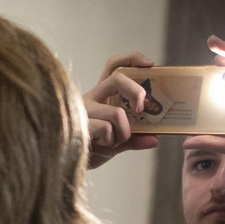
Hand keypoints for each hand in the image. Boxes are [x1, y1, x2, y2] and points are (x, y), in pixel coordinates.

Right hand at [84, 52, 162, 168]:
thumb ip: (135, 138)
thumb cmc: (92, 148)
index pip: (113, 66)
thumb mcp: (118, 141)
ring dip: (124, 132)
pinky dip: (111, 141)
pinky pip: (106, 129)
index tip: (150, 64)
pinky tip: (101, 145)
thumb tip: (154, 140)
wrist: (69, 164)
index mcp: (101, 95)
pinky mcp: (79, 124)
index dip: (132, 59)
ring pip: (117, 113)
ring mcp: (83, 110)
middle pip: (117, 79)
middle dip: (137, 91)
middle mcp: (91, 97)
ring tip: (115, 141)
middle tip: (141, 109)